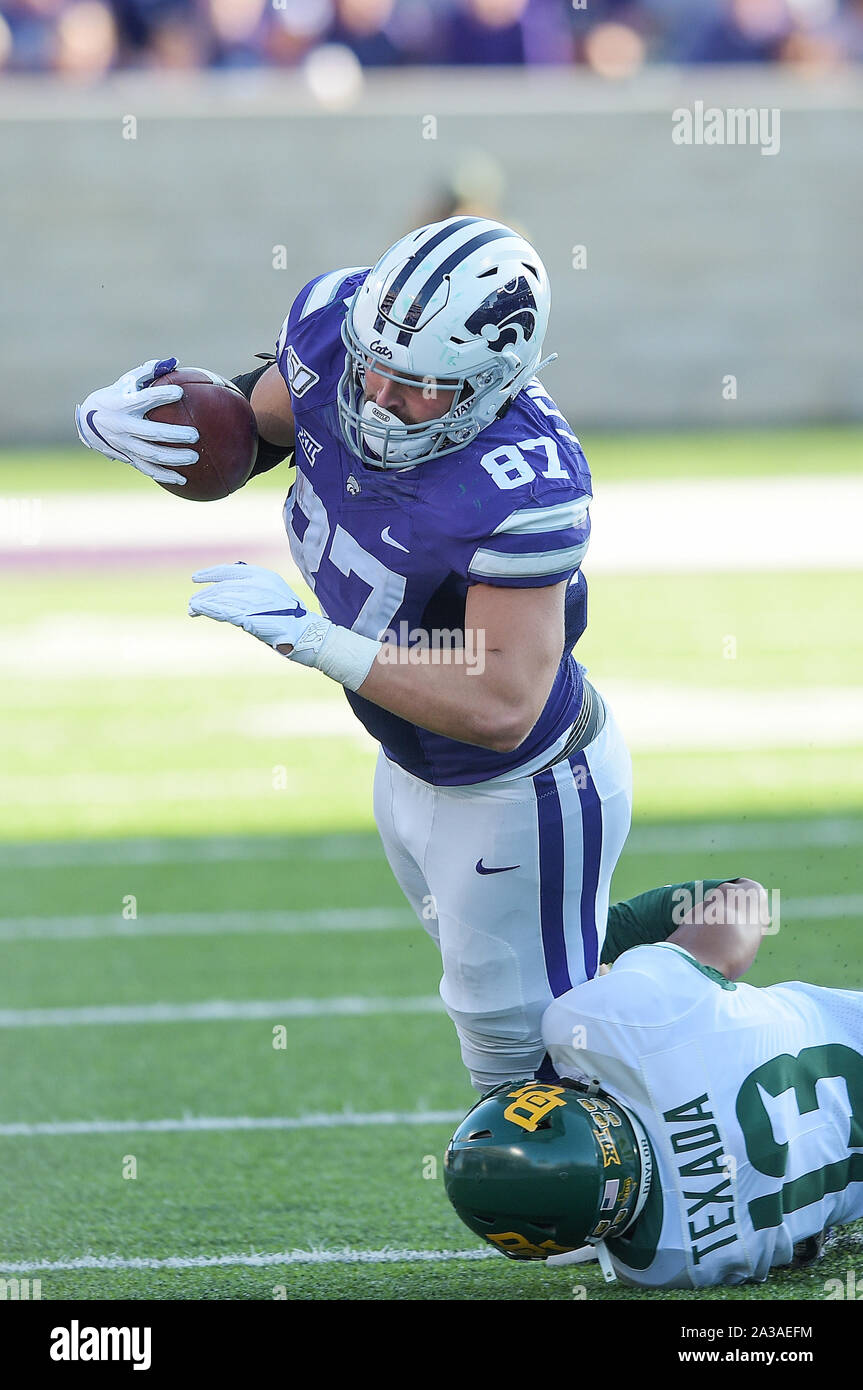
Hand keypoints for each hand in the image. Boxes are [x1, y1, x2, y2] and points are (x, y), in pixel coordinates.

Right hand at [74, 357, 199, 484]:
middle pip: (151, 433)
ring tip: (195, 457)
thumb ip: (148, 372)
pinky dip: (166, 476)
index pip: (144, 398)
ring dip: (174, 458)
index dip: (161, 395)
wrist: (88, 423)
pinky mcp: (128, 458)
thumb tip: (173, 362)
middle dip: (174, 435)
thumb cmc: (115, 397)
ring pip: (152, 455)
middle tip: (195, 435)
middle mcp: (122, 426)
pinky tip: (184, 479)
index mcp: (122, 404)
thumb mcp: (126, 382)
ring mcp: (125, 445)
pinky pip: (148, 470)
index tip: (179, 392)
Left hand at [188, 562, 331, 661]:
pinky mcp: (251, 616)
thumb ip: (252, 590)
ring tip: (192, 609)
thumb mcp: (273, 595)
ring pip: (221, 599)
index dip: (210, 573)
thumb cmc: (290, 619)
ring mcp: (255, 600)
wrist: (307, 635)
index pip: (230, 570)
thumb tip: (226, 594)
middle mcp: (258, 584)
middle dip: (205, 594)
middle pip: (223, 587)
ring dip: (203, 603)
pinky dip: (209, 610)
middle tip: (192, 603)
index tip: (196, 579)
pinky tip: (198, 610)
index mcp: (264, 575)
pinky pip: (225, 612)